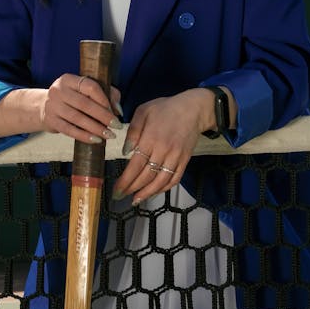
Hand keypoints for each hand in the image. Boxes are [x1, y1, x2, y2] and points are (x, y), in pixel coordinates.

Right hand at [40, 72, 122, 143]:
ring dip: (96, 128)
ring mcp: (52, 105)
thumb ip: (105, 94)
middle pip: (84, 104)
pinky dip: (84, 136)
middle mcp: (58, 90)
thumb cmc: (71, 98)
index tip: (115, 111)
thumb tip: (118, 110)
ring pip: (77, 118)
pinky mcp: (51, 120)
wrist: (44, 106)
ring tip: (110, 135)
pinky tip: (96, 140)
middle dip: (103, 116)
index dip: (104, 99)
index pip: (89, 86)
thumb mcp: (83, 90)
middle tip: (117, 126)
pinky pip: (69, 130)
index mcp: (68, 79)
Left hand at [114, 89, 212, 203]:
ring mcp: (176, 157)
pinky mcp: (185, 161)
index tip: (116, 189)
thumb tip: (126, 152)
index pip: (135, 165)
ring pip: (160, 181)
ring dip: (148, 193)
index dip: (125, 180)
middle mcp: (163, 151)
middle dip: (132, 189)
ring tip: (136, 200)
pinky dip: (164, 188)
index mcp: (150, 138)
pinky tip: (154, 192)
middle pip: (146, 176)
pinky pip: (174, 179)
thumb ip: (133, 131)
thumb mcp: (143, 111)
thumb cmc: (165, 108)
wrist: (193, 109)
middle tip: (121, 196)